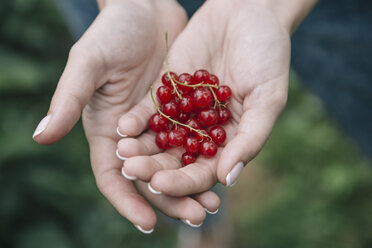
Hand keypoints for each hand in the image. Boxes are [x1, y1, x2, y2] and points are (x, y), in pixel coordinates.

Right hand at [33, 0, 219, 231]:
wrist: (145, 10)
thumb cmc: (111, 32)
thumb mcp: (88, 64)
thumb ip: (67, 99)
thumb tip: (40, 137)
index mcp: (107, 131)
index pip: (114, 176)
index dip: (127, 201)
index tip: (147, 223)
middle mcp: (133, 136)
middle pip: (149, 178)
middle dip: (169, 199)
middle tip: (194, 216)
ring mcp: (159, 126)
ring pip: (174, 165)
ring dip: (192, 185)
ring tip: (212, 203)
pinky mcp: (181, 113)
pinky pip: (193, 142)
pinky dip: (205, 158)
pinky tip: (222, 170)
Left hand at [116, 0, 290, 194]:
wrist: (248, 13)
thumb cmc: (268, 57)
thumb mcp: (268, 98)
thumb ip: (250, 139)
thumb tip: (227, 180)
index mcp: (228, 142)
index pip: (203, 172)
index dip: (183, 182)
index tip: (160, 185)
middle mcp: (203, 132)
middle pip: (175, 159)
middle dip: (153, 167)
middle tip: (132, 170)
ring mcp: (184, 112)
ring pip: (159, 138)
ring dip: (140, 147)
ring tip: (122, 152)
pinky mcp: (168, 90)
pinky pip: (151, 109)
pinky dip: (137, 119)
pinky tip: (122, 127)